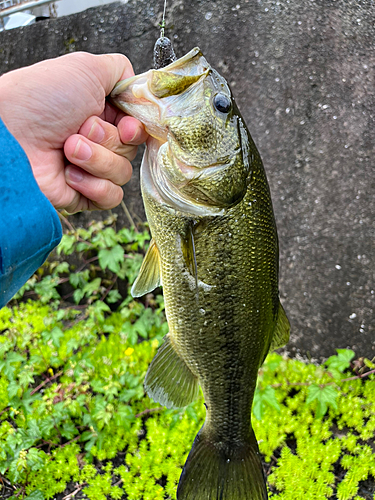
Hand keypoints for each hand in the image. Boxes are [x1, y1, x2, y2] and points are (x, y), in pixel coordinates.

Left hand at [0, 52, 147, 211]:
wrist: (10, 134)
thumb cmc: (39, 99)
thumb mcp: (86, 68)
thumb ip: (120, 71)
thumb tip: (139, 88)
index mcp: (100, 113)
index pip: (138, 128)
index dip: (136, 130)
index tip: (127, 127)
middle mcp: (97, 142)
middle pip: (132, 151)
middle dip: (108, 140)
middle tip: (79, 129)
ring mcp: (90, 169)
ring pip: (123, 174)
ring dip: (97, 160)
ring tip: (68, 148)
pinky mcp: (83, 195)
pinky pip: (111, 196)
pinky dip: (94, 184)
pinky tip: (69, 173)